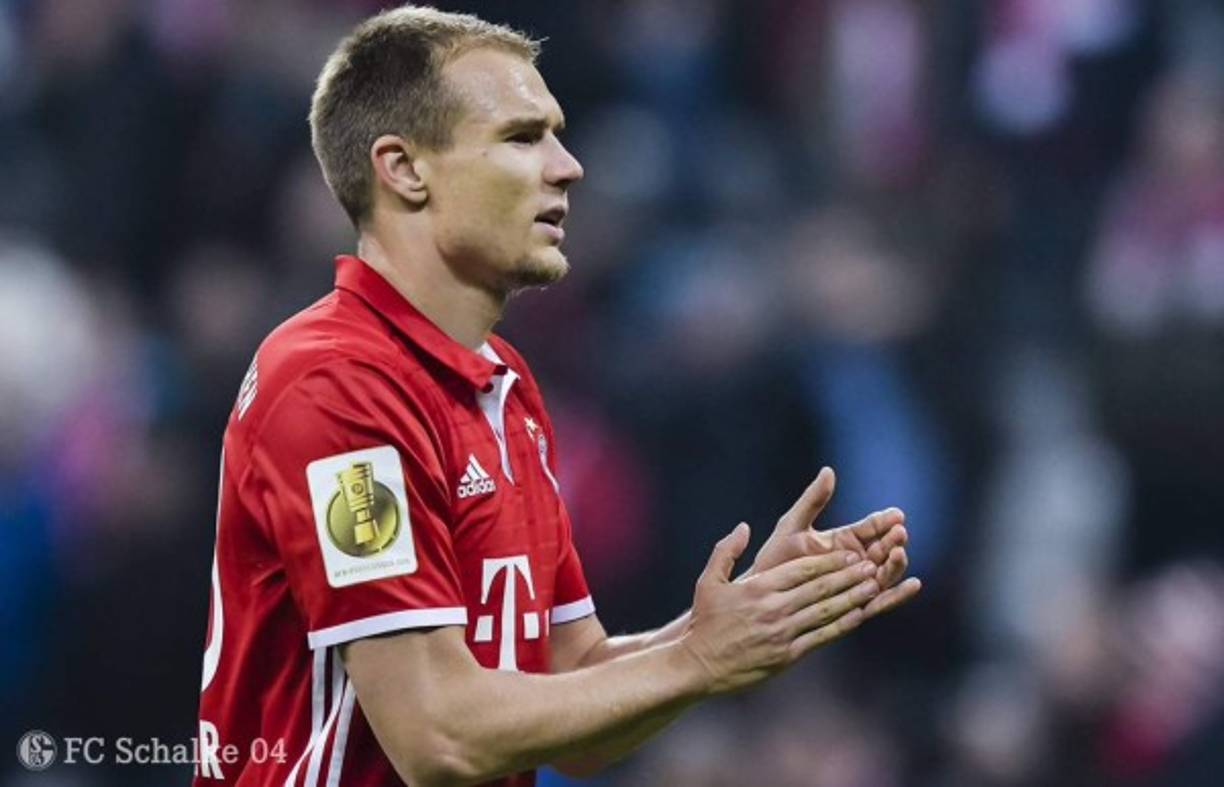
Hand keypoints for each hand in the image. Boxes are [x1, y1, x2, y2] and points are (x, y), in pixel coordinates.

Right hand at [680, 523, 880, 695]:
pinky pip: (821, 637)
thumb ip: (726, 551)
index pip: (802, 569)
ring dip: (852, 597)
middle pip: (820, 588)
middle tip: (871, 564)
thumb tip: (744, 527)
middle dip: (848, 575)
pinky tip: (858, 615)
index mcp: (758, 587)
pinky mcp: (787, 655)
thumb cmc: (704, 621)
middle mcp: (774, 608)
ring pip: (826, 611)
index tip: (850, 553)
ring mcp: (783, 633)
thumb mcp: (708, 581)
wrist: (699, 664)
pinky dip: (842, 625)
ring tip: (873, 586)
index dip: (830, 561)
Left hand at [746, 467, 920, 619]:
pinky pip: (880, 601)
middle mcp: (855, 561)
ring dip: (896, 564)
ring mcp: (857, 584)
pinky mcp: (855, 606)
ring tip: (900, 554)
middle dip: (894, 541)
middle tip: (900, 533)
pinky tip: (914, 586)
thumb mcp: (793, 525)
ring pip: (886, 573)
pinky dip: (898, 595)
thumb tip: (828, 471)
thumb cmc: (775, 558)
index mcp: (844, 540)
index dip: (884, 521)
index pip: (871, 527)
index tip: (897, 515)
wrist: (762, 594)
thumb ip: (812, 500)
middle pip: (883, 549)